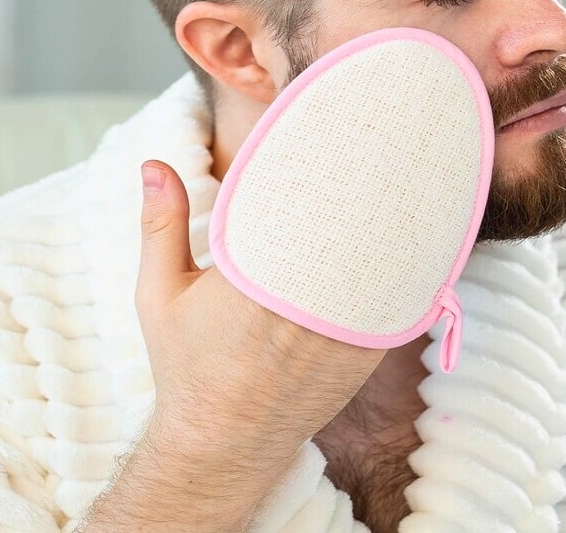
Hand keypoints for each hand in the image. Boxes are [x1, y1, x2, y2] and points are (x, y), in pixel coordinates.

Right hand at [134, 159, 386, 456]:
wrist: (226, 444)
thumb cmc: (188, 367)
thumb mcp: (161, 295)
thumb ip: (162, 226)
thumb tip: (152, 165)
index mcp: (255, 279)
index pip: (301, 205)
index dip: (324, 162)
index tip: (335, 120)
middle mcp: (308, 302)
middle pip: (352, 222)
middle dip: (364, 179)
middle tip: (376, 130)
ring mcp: (347, 329)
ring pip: (381, 255)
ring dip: (391, 215)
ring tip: (403, 165)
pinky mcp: (369, 350)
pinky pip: (397, 294)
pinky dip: (403, 261)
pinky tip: (412, 225)